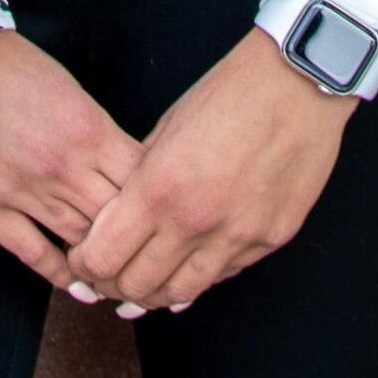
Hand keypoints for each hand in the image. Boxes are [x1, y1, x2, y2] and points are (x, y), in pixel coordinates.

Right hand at [0, 28, 145, 292]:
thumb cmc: (6, 63)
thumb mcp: (67, 88)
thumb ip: (94, 131)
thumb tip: (119, 166)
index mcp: (88, 130)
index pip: (141, 183)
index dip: (155, 202)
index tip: (159, 213)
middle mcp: (63, 166)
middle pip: (117, 220)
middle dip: (134, 239)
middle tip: (143, 253)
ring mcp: (23, 191)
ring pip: (80, 243)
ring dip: (100, 260)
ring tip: (115, 272)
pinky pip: (34, 255)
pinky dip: (60, 274)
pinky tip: (75, 283)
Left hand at [64, 26, 357, 313]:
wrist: (296, 82)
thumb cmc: (227, 94)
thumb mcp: (167, 129)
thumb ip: (142, 178)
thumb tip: (123, 216)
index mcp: (159, 187)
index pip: (103, 257)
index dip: (84, 267)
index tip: (81, 264)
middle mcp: (195, 221)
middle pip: (136, 286)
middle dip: (112, 287)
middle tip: (106, 282)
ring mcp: (237, 236)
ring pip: (181, 294)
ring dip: (156, 295)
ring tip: (143, 290)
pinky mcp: (270, 239)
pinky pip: (224, 275)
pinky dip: (200, 278)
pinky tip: (189, 270)